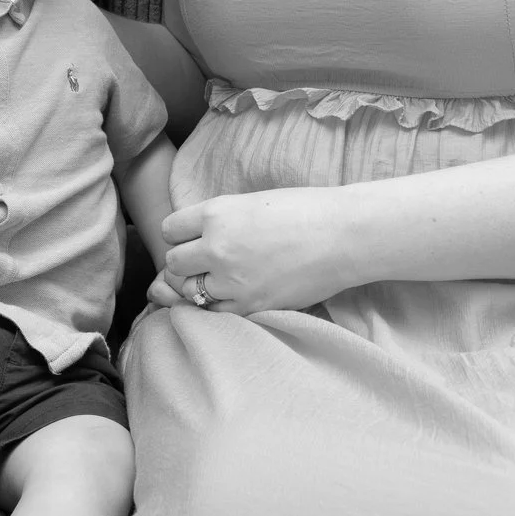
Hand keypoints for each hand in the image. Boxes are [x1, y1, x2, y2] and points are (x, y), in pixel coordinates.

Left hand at [151, 188, 349, 315]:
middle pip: (173, 263)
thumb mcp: (251, 202)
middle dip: (185, 262)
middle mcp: (217, 247)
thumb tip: (194, 238)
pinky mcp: (250, 306)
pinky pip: (212, 312)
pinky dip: (216, 305)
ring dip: (198, 285)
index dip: (181, 234)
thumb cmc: (304, 211)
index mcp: (216, 214)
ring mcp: (232, 281)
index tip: (194, 236)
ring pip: (188, 291)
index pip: (169, 229)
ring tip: (222, 278)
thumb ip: (218, 221)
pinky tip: (234, 294)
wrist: (345, 236)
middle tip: (207, 260)